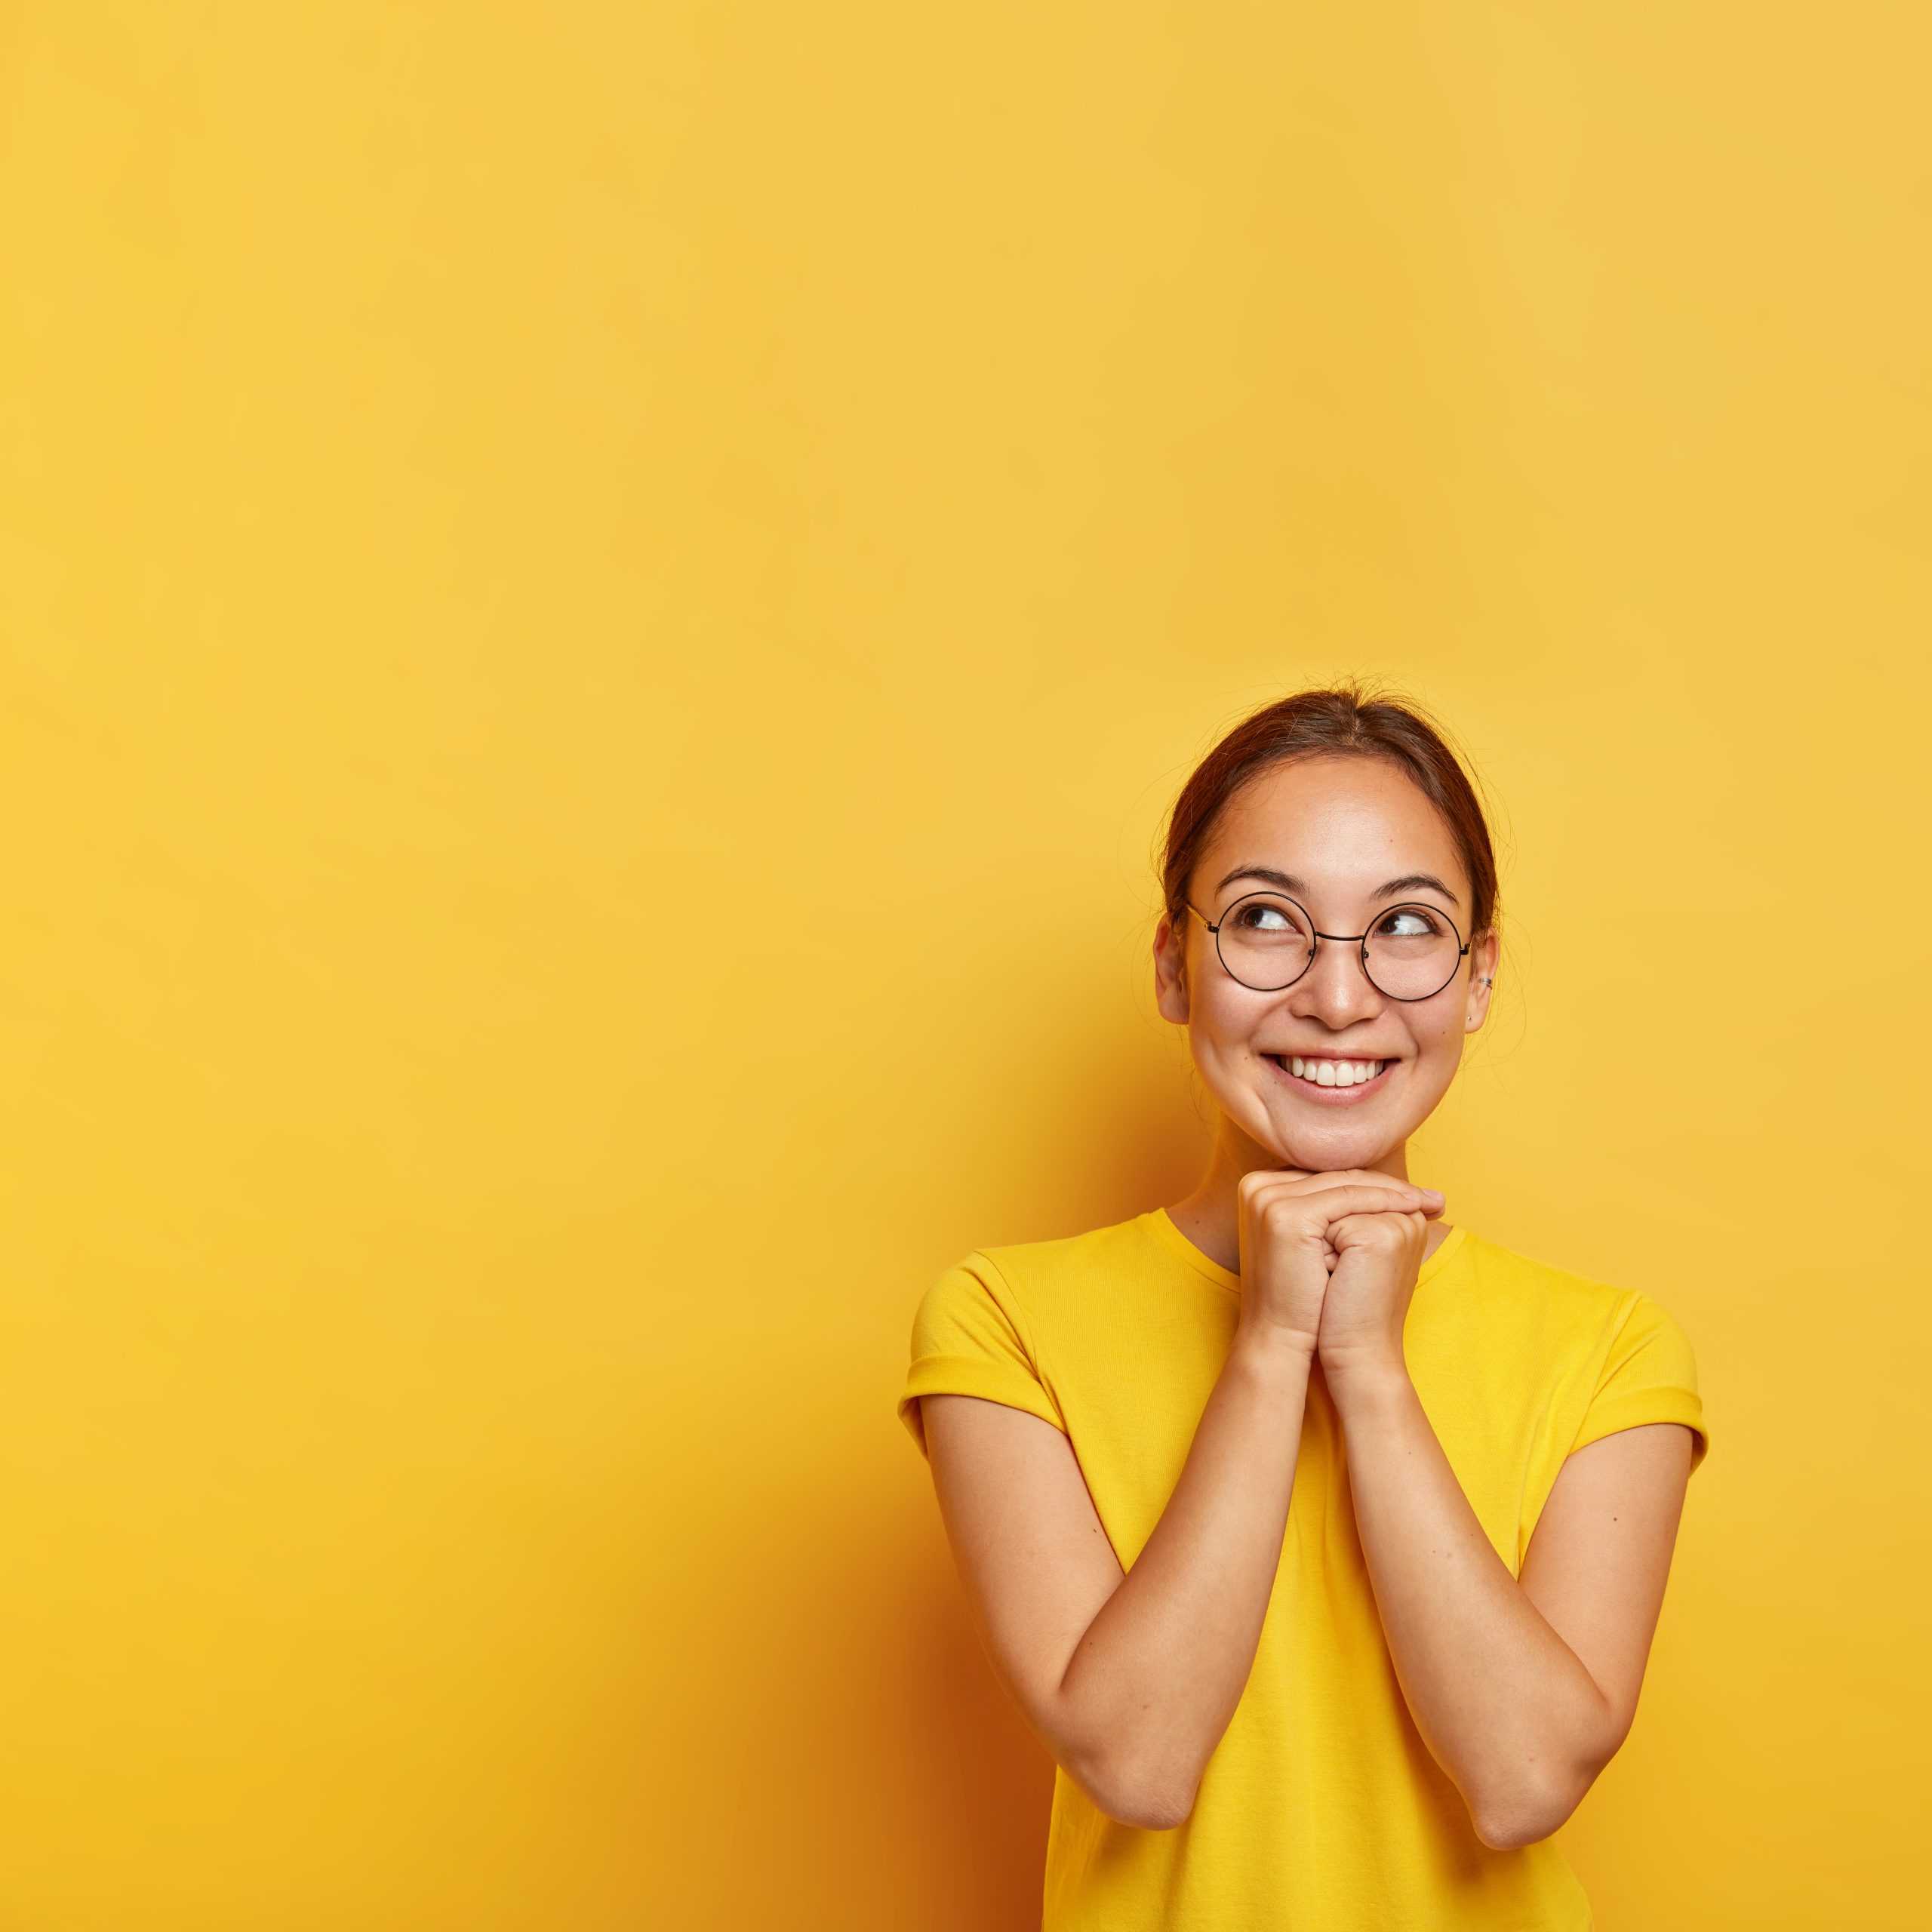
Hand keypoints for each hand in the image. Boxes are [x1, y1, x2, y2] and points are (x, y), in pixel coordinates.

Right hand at [1235, 1168, 1445, 1359]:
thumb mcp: (1316, 1242)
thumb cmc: (1304, 1293)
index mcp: (1258, 1187)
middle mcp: (1256, 1185)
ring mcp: (1268, 1198)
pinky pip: (1346, 1197)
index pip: (1326, 1177)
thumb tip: (1379, 1187)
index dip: (1371, 1184)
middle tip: (1430, 1196)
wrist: (1281, 1337)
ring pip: (1344, 1183)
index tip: (1414, 1194)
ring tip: (1428, 1201)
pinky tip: (1412, 1207)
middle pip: (1335, 1176)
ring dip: (1392, 1190)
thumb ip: (1333, 1209)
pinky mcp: (1286, 1213)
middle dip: (1387, 1185)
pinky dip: (1384, 1199)